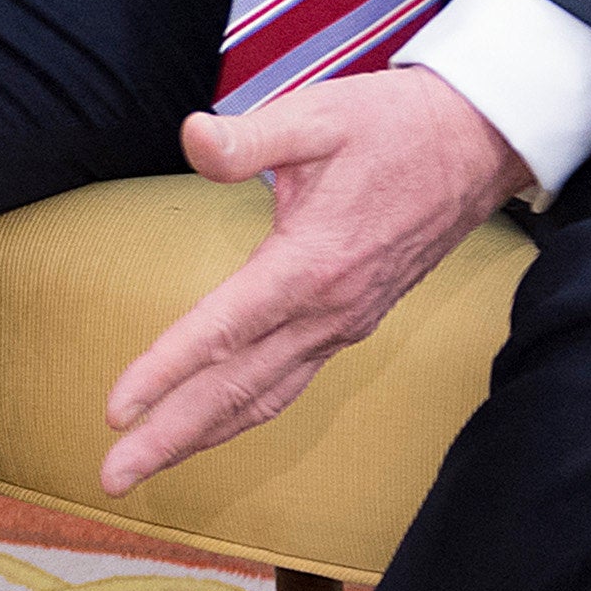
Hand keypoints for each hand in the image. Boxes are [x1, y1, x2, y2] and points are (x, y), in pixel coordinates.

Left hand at [93, 71, 524, 492]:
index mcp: (310, 263)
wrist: (478, 146)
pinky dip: (246, 412)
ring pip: (264, 396)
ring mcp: (344, 323)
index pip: (223, 331)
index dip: (165, 371)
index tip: (116, 410)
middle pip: (236, 388)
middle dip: (170, 435)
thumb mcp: (317, 116)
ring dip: (203, 435)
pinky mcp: (354, 322)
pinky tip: (217, 423)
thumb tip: (192, 137)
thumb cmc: (395, 125)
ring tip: (150, 465)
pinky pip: (291, 383)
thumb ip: (249, 138)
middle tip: (112, 475)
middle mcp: (327, 310)